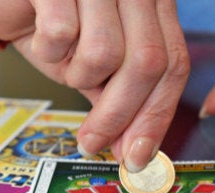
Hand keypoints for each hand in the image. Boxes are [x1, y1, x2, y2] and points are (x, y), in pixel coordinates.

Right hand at [0, 0, 189, 171]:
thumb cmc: (47, 25)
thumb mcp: (90, 63)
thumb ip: (117, 94)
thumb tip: (134, 148)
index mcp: (153, 4)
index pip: (173, 62)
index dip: (157, 114)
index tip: (138, 155)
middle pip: (147, 62)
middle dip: (119, 114)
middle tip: (92, 143)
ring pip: (105, 54)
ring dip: (78, 74)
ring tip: (63, 61)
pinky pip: (61, 32)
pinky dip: (48, 50)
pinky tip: (41, 37)